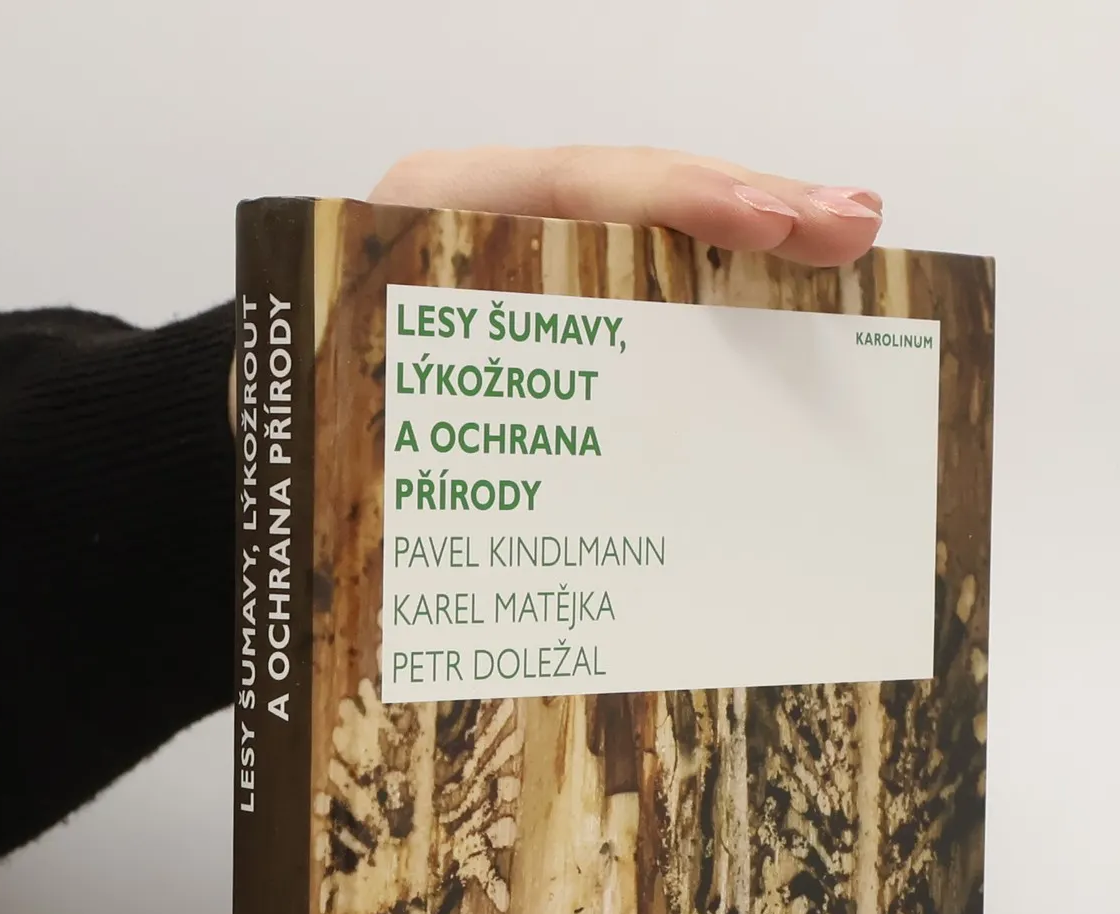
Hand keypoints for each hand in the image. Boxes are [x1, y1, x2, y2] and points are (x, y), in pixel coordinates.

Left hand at [230, 146, 884, 425]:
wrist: (264, 424)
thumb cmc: (304, 426)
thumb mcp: (347, 417)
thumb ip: (425, 427)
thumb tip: (517, 522)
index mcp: (430, 219)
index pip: (578, 185)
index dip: (682, 199)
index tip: (771, 223)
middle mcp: (486, 219)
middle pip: (637, 190)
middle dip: (752, 202)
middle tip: (854, 225)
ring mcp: (526, 253)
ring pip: (651, 229)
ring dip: (755, 237)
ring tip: (849, 237)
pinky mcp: (550, 298)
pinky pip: (641, 278)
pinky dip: (717, 283)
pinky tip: (787, 290)